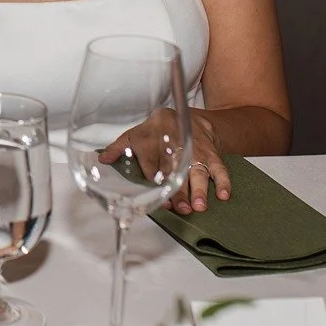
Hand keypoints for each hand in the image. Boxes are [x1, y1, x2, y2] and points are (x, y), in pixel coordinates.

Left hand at [98, 110, 230, 214]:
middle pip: (177, 170)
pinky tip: (224, 195)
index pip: (151, 160)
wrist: (188, 117)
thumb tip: (102, 159)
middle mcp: (176, 146)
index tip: (156, 190)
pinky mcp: (211, 155)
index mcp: (153, 141)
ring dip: (199, 189)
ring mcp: (195, 151)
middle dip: (179, 190)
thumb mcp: (133, 135)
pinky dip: (223, 181)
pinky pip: (220, 168)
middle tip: (180, 207)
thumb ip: (118, 148)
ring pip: (198, 171)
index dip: (154, 175)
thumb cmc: (156, 131)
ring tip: (199, 205)